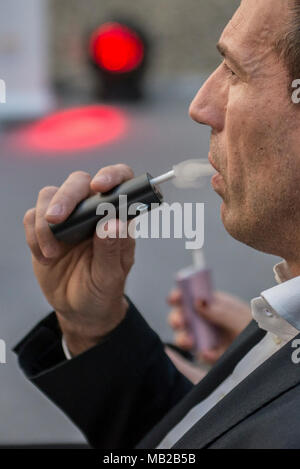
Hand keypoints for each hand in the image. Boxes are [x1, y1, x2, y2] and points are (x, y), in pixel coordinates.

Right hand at [23, 164, 135, 355]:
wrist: (78, 309)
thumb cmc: (102, 290)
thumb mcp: (110, 277)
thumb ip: (111, 250)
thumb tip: (112, 222)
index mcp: (116, 217)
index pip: (120, 182)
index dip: (112, 175)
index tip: (99, 186)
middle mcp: (92, 211)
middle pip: (78, 182)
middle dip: (65, 197)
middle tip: (57, 220)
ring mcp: (68, 218)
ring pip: (50, 195)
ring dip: (45, 222)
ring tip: (51, 253)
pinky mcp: (44, 229)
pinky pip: (32, 217)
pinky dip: (34, 235)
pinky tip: (44, 256)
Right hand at [167, 290, 251, 363]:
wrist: (268, 347)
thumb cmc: (253, 325)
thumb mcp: (239, 315)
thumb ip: (219, 310)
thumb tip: (198, 302)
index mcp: (209, 303)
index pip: (187, 296)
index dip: (178, 296)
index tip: (175, 298)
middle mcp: (202, 319)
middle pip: (180, 316)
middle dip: (175, 318)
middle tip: (181, 322)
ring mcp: (203, 337)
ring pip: (183, 336)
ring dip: (182, 338)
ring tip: (189, 341)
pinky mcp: (209, 355)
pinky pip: (200, 355)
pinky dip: (204, 354)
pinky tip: (211, 353)